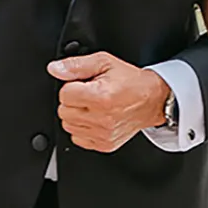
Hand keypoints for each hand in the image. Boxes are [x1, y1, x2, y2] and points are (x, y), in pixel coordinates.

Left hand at [48, 51, 169, 150]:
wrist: (153, 100)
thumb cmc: (130, 81)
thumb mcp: (104, 63)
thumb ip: (76, 65)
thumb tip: (55, 69)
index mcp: (101, 97)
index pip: (64, 94)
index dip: (72, 86)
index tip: (85, 85)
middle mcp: (102, 118)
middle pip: (64, 112)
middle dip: (73, 101)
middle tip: (89, 95)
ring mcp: (103, 134)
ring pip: (69, 126)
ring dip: (77, 116)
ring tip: (93, 107)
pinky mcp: (104, 144)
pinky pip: (78, 139)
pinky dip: (83, 129)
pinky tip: (96, 118)